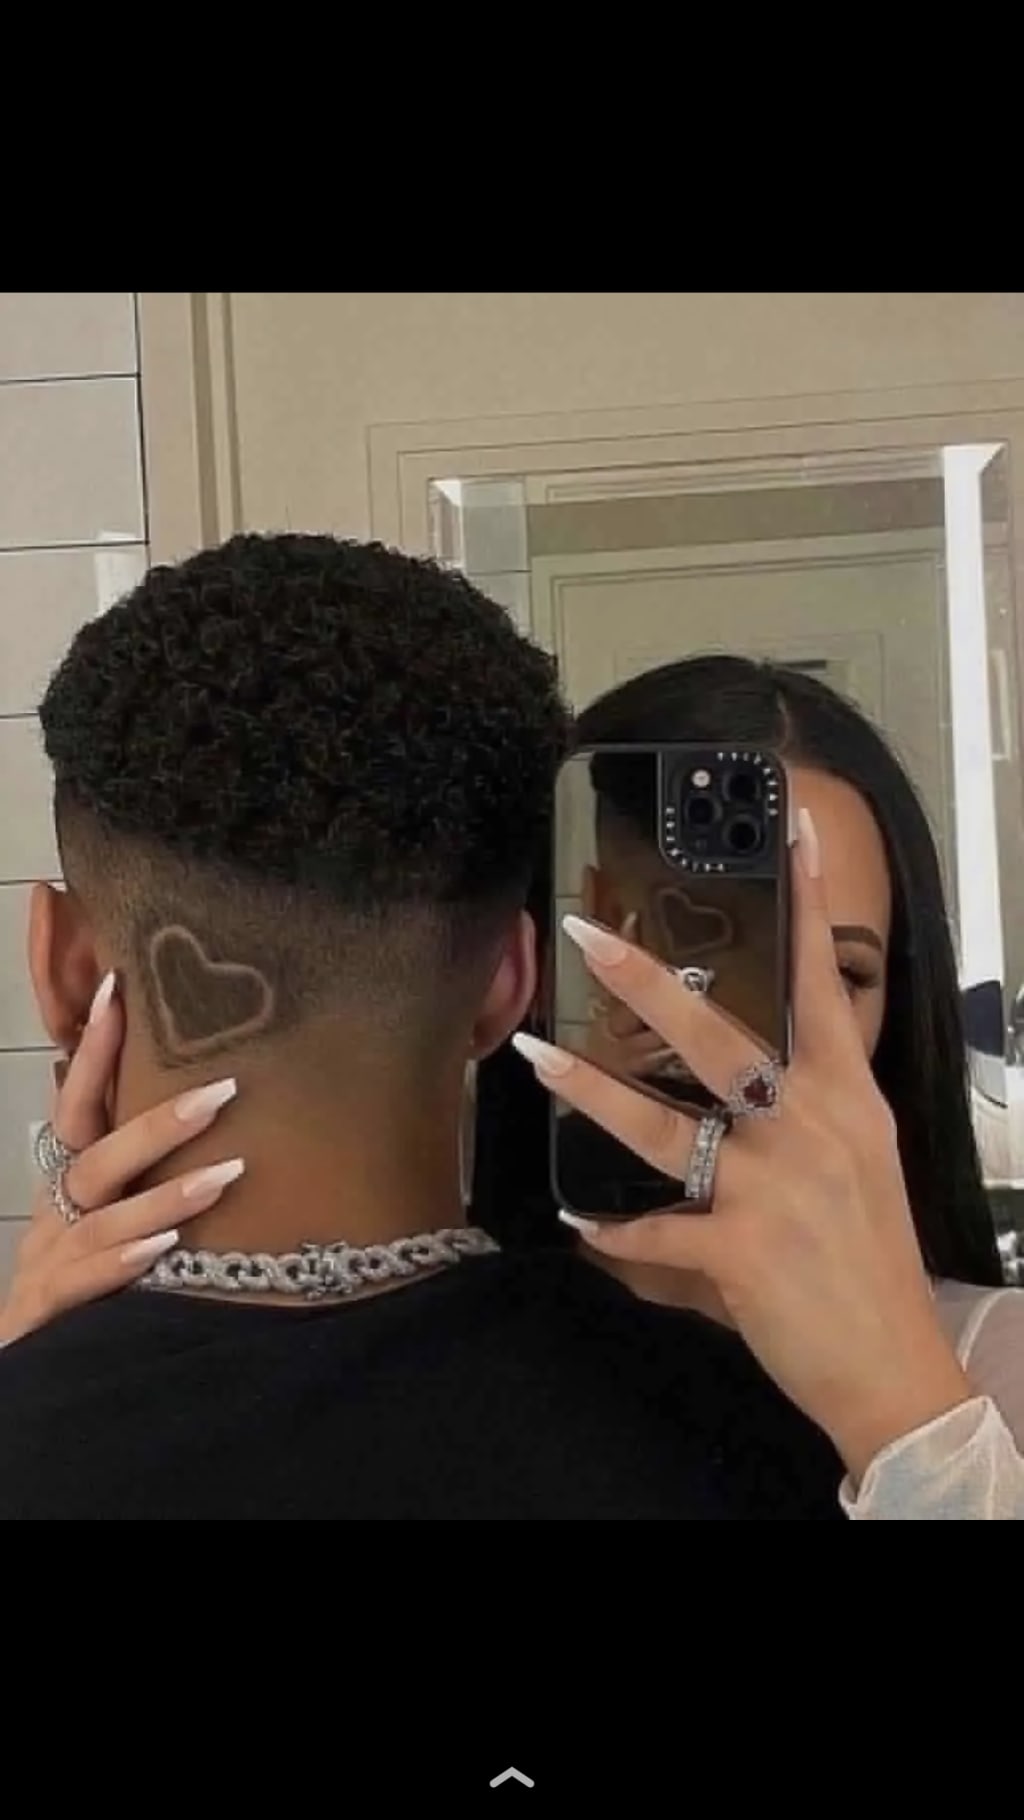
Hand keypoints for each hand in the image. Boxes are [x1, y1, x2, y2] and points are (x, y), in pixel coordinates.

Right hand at [0, 978, 240, 1347]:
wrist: (15, 1368)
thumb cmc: (68, 1281)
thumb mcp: (100, 1219)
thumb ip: (133, 1170)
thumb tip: (190, 1105)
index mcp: (66, 1183)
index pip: (78, 1104)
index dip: (95, 1049)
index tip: (120, 990)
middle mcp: (54, 1213)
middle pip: (97, 1154)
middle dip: (158, 1120)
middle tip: (224, 1088)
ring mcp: (46, 1260)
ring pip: (101, 1215)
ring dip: (164, 1193)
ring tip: (228, 1173)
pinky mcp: (46, 1309)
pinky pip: (84, 1279)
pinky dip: (122, 1260)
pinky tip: (166, 1249)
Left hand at [515, 811, 971, 1483]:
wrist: (896, 1365)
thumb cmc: (873, 1259)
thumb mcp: (859, 1162)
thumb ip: (803, 1109)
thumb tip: (747, 1077)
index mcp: (847, 1098)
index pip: (822, 984)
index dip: (806, 904)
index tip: (786, 828)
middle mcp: (812, 1129)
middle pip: (718, 1036)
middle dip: (647, 982)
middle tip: (589, 935)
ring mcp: (775, 1187)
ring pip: (663, 1124)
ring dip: (590, 1090)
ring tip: (535, 1054)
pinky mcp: (741, 1249)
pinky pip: (654, 1232)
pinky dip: (615, 1233)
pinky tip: (583, 1223)